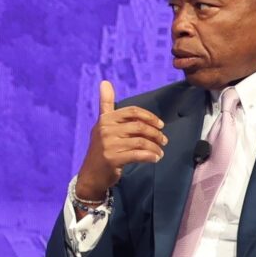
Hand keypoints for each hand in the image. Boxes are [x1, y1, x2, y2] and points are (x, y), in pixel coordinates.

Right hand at [76, 79, 165, 203]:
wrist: (91, 174)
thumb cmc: (101, 148)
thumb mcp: (102, 125)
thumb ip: (105, 104)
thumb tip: (105, 82)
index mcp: (106, 119)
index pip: (132, 112)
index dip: (149, 117)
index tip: (160, 125)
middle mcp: (106, 130)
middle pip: (139, 126)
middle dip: (155, 133)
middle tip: (164, 140)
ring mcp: (108, 145)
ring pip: (141, 141)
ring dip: (155, 147)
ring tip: (160, 151)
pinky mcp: (113, 159)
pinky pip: (138, 154)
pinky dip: (150, 156)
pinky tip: (155, 158)